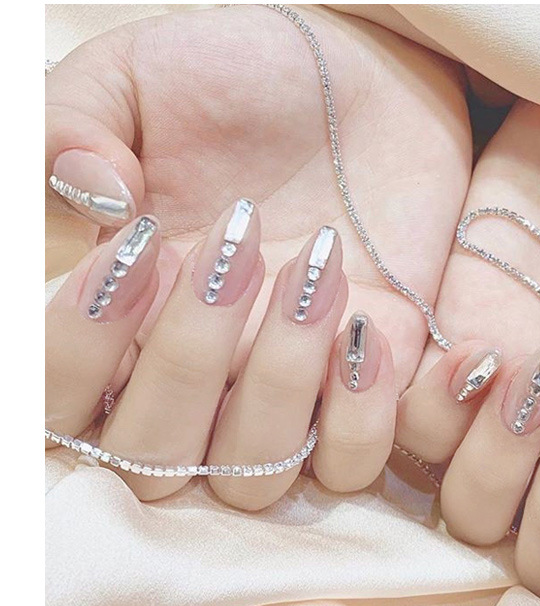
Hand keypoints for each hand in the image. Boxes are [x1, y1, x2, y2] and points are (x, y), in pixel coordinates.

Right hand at [45, 5, 470, 506]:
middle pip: (154, 461)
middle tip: (235, 249)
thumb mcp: (133, 79)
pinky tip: (367, 328)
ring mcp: (280, 399)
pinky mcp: (362, 398)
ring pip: (254, 478)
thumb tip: (91, 198)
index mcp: (117, 321)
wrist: (361, 90)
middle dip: (186, 363)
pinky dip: (359, 419)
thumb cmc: (237, 85)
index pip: (59, 404)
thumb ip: (72, 126)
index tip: (140, 248)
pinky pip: (349, 465)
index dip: (81, 350)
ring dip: (279, 383)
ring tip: (316, 269)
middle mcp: (193, 382)